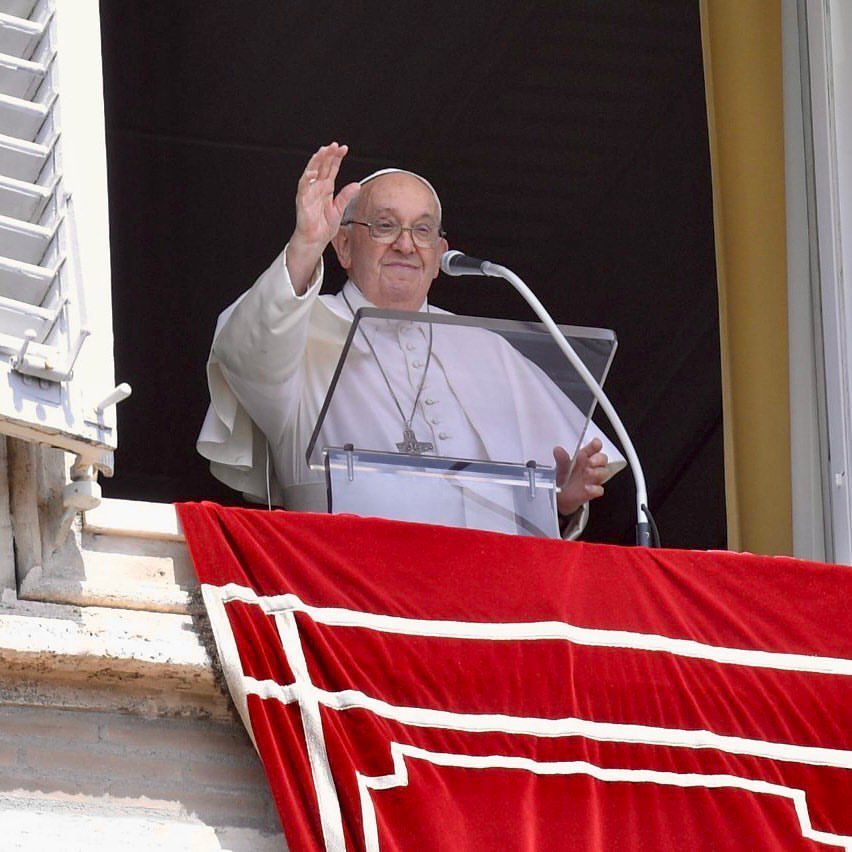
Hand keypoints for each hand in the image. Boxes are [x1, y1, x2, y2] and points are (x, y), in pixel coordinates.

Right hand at [286, 142, 360, 292]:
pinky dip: (307, 179)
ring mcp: (309, 192)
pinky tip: (313, 171)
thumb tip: (357, 185)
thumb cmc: (324, 226)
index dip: (336, 158)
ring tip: (323, 151)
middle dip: (327, 155)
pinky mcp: (303, 200)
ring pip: (311, 172)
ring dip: (316, 161)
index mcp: (326, 188)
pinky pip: (304, 187)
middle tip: (334, 145)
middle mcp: (317, 187)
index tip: (344, 148)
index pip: (331, 168)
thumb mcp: (340, 209)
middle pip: (322, 166)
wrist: (315, 240)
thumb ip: (346, 196)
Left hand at [553, 438, 608, 516]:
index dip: (596, 444)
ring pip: (604, 472)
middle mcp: (591, 466)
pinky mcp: (592, 492)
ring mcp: (593, 479)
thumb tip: (558, 450)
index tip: (596, 443)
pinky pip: (599, 489)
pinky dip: (595, 489)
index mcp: (583, 456)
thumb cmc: (563, 477)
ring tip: (587, 472)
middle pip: (603, 459)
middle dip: (599, 459)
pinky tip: (587, 488)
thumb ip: (561, 459)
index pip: (594, 447)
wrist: (559, 496)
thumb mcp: (560, 467)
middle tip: (591, 461)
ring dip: (597, 472)